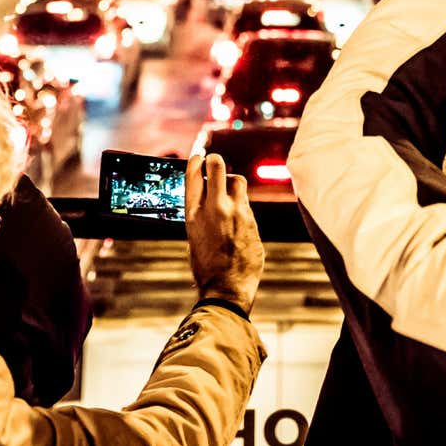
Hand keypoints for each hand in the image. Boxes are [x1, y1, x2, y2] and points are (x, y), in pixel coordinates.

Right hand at [186, 153, 262, 313]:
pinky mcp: (252, 221)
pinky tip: (236, 218)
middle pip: (217, 166)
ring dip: (231, 181)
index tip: (198, 155)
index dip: (196, 160)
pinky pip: (246, 203)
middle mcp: (215, 209)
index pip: (193, 174)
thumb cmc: (207, 268)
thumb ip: (201, 214)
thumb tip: (207, 199)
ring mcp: (236, 213)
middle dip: (215, 160)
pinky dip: (240, 205)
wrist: (227, 289)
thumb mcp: (194, 237)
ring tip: (227, 192)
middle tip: (215, 162)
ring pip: (237, 180)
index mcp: (194, 215)